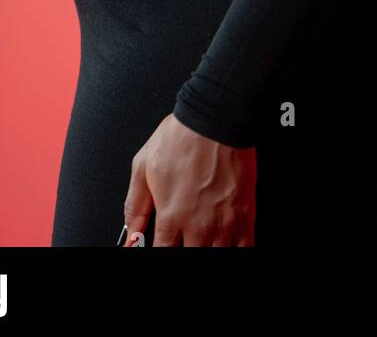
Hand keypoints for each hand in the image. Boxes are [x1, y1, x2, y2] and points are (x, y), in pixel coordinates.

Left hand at [121, 113, 256, 245]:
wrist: (216, 118)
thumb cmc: (183, 136)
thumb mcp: (143, 167)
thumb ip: (135, 207)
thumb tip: (130, 235)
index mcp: (171, 216)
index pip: (161, 255)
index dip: (158, 254)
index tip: (161, 245)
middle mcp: (198, 226)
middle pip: (190, 258)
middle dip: (184, 250)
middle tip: (183, 239)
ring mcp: (224, 224)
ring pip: (216, 256)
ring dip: (207, 250)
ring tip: (201, 240)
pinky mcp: (245, 216)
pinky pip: (245, 248)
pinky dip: (235, 250)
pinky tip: (226, 245)